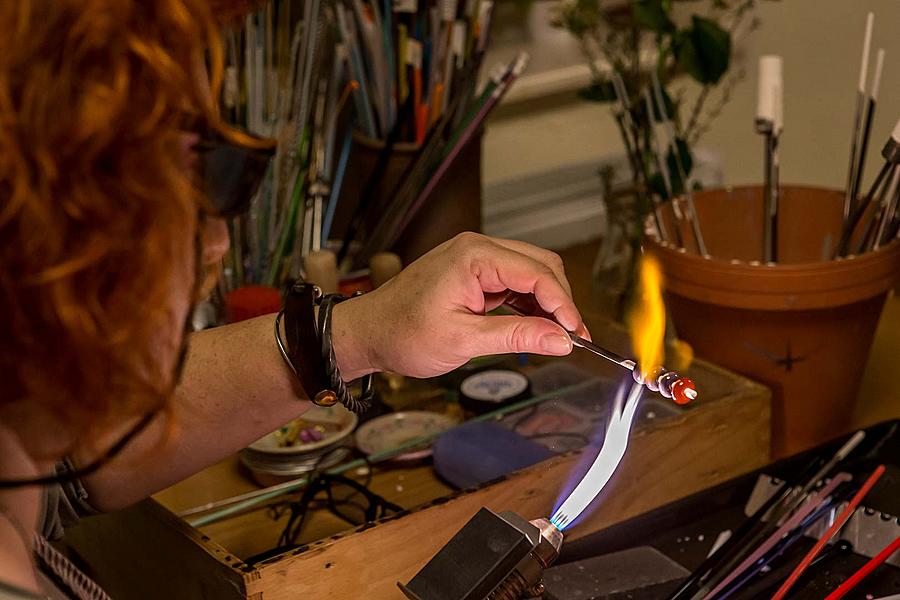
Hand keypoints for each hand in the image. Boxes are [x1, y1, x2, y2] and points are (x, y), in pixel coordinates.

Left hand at [332, 233, 589, 379]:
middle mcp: (478, 248)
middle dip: (560, 301)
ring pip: (530, 273)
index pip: (537, 274)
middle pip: (541, 266)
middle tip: (570, 338)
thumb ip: (516, 336)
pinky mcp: (474, 273)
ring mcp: (476, 259)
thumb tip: (560, 339)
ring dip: (546, 303)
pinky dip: (528, 304)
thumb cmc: (403, 333)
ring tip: (554, 337)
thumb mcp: (464, 340)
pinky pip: (513, 282)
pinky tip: (533, 327)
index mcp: (475, 256)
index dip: (563, 305)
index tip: (575, 334)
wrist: (368, 333)